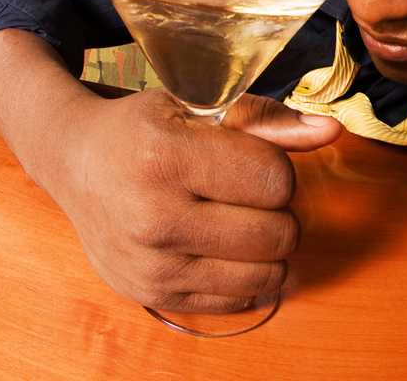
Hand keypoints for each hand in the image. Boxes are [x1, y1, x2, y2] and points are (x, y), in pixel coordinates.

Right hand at [48, 89, 340, 312]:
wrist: (75, 163)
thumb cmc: (143, 128)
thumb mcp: (200, 107)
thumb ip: (270, 122)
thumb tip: (331, 130)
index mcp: (165, 158)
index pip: (275, 181)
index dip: (276, 168)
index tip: (250, 159)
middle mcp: (155, 218)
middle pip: (278, 233)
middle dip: (277, 210)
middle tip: (247, 192)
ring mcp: (153, 265)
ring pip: (268, 274)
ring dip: (268, 246)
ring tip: (238, 218)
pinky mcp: (154, 296)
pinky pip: (240, 300)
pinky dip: (247, 274)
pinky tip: (222, 245)